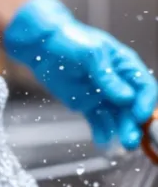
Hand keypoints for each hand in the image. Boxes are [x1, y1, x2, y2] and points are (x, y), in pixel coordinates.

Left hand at [4, 0, 157, 149]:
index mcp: (124, 65)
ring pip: (116, 117)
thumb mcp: (91, 54)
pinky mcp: (86, 104)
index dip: (145, 102)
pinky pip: (97, 120)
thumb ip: (107, 76)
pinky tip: (102, 142)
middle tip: (132, 140)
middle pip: (132, 107)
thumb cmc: (69, 40)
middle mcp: (118, 82)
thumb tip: (126, 98)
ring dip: (121, 131)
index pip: (143, 86)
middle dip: (134, 124)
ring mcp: (102, 95)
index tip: (140, 116)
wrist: (42, 45)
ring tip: (122, 146)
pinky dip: (101, 131)